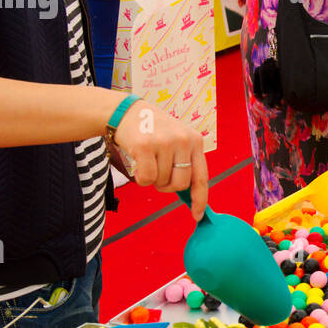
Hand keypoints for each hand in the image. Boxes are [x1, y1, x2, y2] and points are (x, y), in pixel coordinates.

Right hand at [113, 101, 208, 219]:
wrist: (126, 112)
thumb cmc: (153, 131)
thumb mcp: (176, 139)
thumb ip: (185, 162)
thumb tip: (190, 194)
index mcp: (195, 140)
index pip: (201, 177)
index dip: (200, 199)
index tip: (197, 215)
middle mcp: (183, 140)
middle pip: (180, 184)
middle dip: (167, 186)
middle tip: (158, 173)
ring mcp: (165, 143)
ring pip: (161, 182)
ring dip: (152, 178)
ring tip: (148, 159)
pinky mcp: (146, 146)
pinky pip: (147, 179)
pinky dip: (141, 178)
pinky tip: (138, 163)